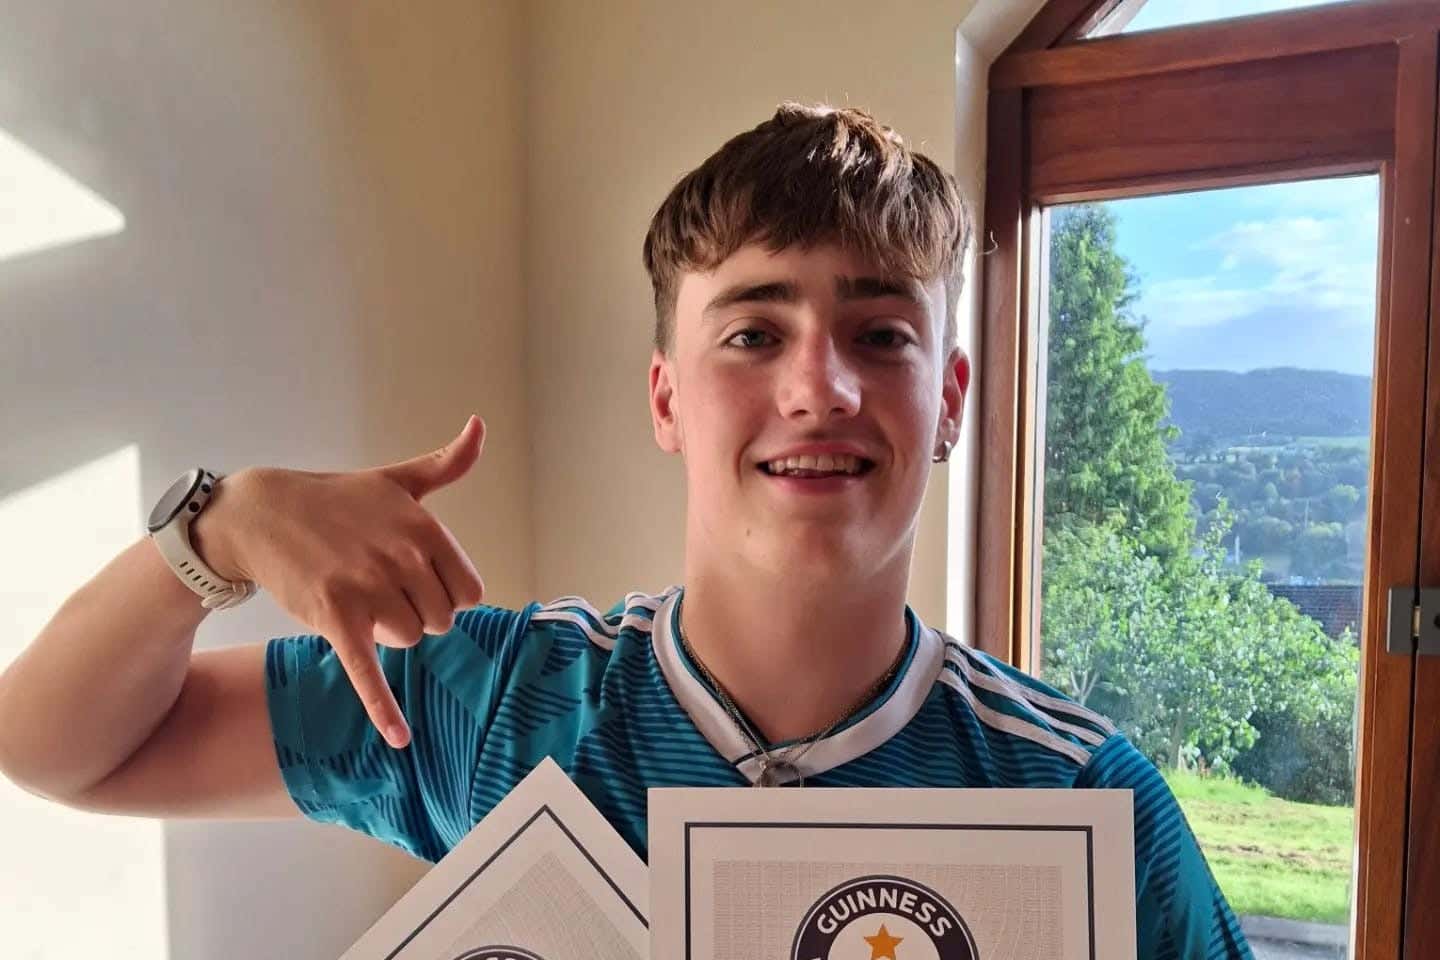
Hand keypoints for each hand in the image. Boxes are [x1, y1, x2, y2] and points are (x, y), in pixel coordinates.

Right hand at [192, 416, 486, 748]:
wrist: (258, 515)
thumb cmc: (336, 499)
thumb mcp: (396, 479)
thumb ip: (446, 464)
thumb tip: (480, 426)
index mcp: (424, 527)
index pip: (469, 591)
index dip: (446, 594)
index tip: (418, 581)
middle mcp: (401, 557)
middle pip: (441, 620)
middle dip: (417, 613)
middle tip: (381, 588)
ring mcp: (368, 589)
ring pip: (410, 640)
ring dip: (389, 631)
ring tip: (359, 600)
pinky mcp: (335, 618)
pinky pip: (369, 671)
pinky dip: (384, 708)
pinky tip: (399, 738)